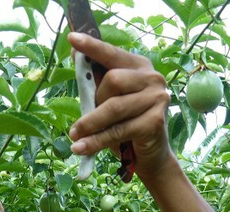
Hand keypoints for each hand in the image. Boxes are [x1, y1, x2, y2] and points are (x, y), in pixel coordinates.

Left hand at [67, 32, 174, 180]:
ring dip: (90, 123)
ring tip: (74, 136)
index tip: (72, 38)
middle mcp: (153, 78)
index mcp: (139, 67)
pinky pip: (119, 129)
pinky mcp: (155, 121)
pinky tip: (82, 148)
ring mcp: (157, 99)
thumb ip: (96, 81)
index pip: (112, 53)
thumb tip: (76, 55)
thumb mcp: (109, 100)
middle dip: (95, 99)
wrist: (150, 156)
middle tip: (84, 120)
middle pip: (113, 79)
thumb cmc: (127, 124)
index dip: (92, 47)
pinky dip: (97, 140)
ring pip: (114, 107)